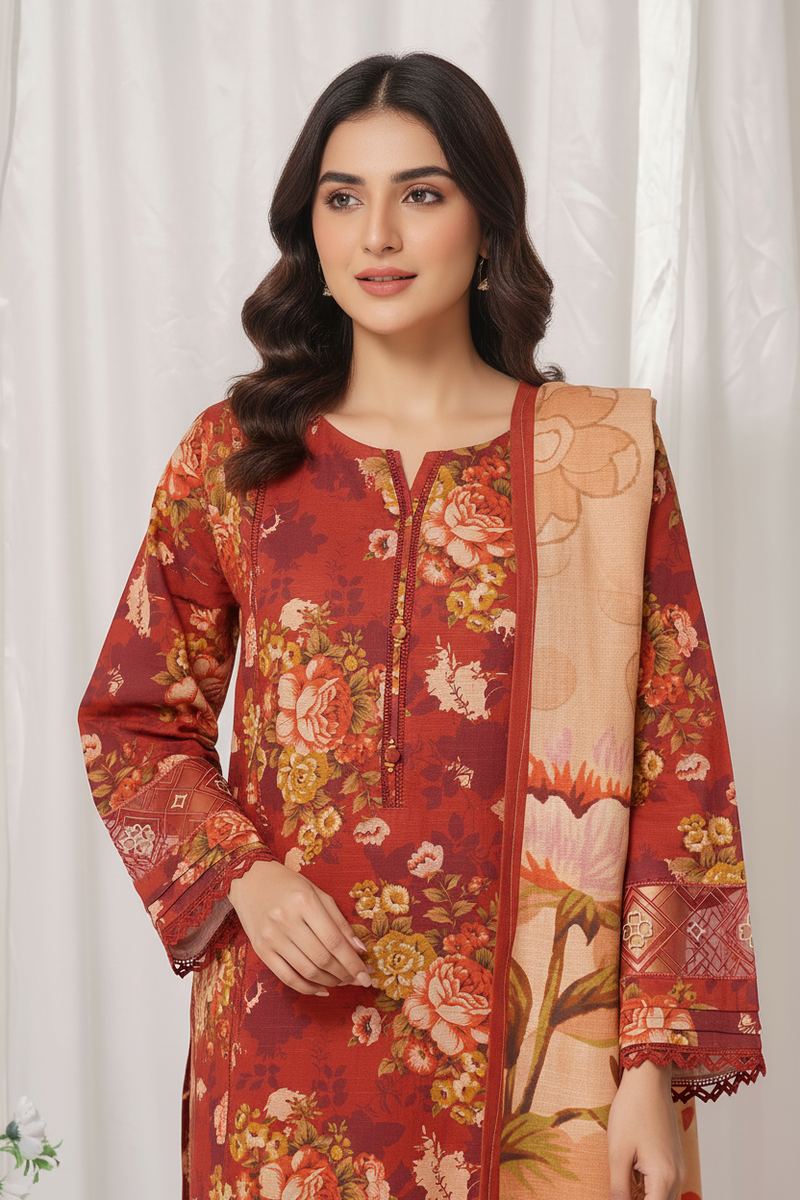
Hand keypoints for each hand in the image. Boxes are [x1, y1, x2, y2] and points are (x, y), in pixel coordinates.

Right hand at [229, 860, 371, 995]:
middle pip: (322, 958)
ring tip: (342, 981)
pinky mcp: (261, 950)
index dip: (353, 962)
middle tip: (357, 979)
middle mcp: (286, 920)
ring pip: (307, 971)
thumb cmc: (289, 885)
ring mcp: (271, 937)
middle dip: (344, 974)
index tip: (366, 976)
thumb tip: (359, 950)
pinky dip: (307, 988)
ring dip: (329, 982)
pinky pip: (287, 978)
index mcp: (304, 901)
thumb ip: (339, 921)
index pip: (334, 940)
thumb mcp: (318, 893)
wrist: (250, 880)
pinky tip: (322, 988)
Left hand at [607, 1059, 686, 1199]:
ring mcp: (679, 1168)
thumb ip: (619, 1189)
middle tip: (619, 1189)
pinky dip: (650, 1190)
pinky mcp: (675, 1160)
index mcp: (664, 1178)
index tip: (617, 1197)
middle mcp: (678, 1177)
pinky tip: (632, 1178)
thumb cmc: (632, 1110)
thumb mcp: (618, 1152)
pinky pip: (666, 1186)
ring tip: (625, 1184)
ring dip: (645, 1197)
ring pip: (664, 1198)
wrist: (649, 1080)